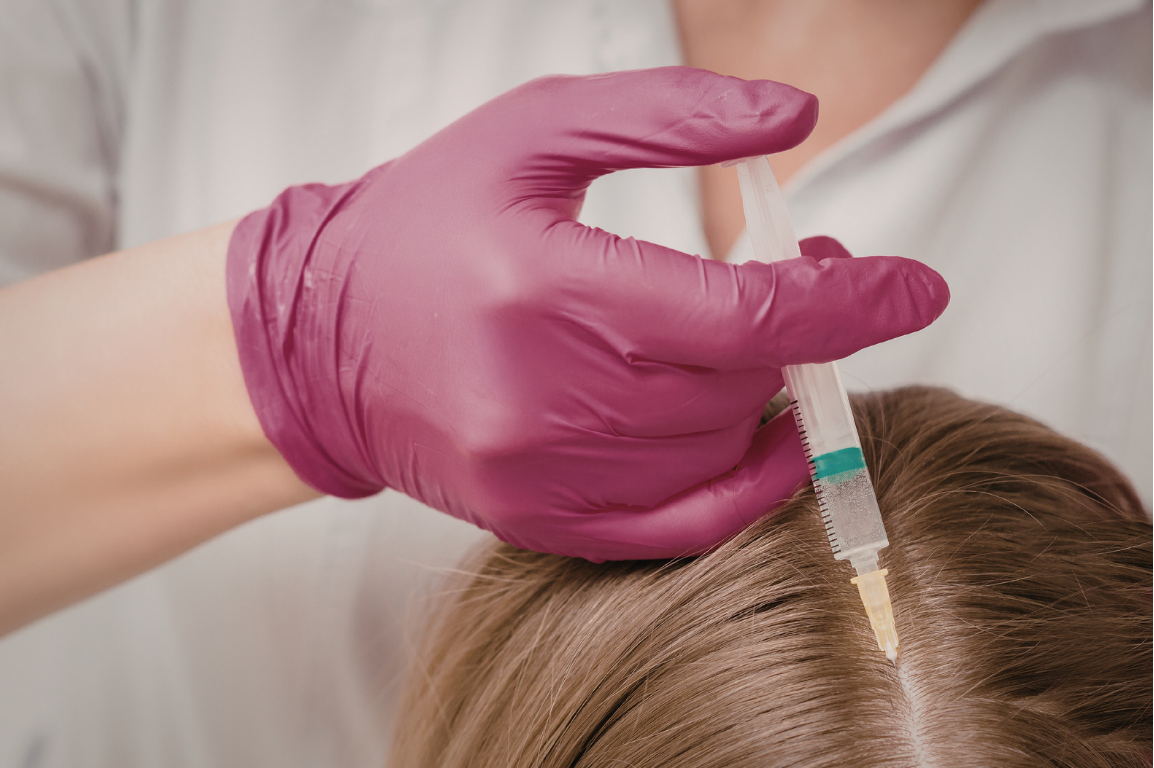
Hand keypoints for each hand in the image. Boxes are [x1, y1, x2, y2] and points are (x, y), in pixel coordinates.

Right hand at [227, 67, 947, 560]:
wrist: (320, 336)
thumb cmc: (427, 221)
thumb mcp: (536, 131)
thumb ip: (669, 115)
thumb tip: (794, 122)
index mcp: (547, 287)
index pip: (744, 312)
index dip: (849, 301)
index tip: (916, 287)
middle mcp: (543, 396)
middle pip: (738, 385)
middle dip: (805, 332)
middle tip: (812, 279)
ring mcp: (538, 472)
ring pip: (717, 454)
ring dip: (767, 398)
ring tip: (755, 340)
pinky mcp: (535, 518)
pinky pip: (676, 527)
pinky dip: (740, 489)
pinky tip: (761, 443)